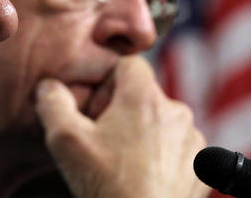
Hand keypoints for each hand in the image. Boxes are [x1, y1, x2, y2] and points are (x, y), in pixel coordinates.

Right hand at [35, 55, 209, 197]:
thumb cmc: (105, 186)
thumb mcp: (64, 140)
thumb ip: (53, 102)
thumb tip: (49, 86)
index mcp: (145, 99)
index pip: (129, 64)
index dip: (107, 82)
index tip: (96, 110)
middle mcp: (177, 113)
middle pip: (144, 94)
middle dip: (123, 110)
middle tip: (103, 139)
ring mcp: (194, 141)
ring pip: (162, 121)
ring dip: (144, 132)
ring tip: (122, 162)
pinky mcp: (202, 167)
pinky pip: (177, 146)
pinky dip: (162, 155)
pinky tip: (141, 175)